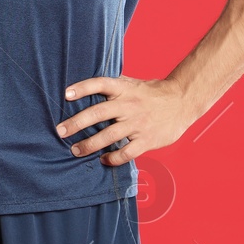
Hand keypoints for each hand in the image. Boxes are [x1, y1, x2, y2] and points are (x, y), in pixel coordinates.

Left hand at [56, 75, 197, 165]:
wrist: (183, 101)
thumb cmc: (153, 93)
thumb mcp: (133, 83)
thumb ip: (113, 86)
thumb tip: (87, 88)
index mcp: (124, 89)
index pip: (100, 84)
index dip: (83, 88)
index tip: (66, 94)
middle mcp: (129, 105)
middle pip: (98, 113)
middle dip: (76, 123)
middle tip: (60, 131)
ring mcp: (138, 123)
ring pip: (109, 136)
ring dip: (89, 145)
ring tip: (75, 150)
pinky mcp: (147, 140)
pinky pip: (126, 152)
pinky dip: (112, 158)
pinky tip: (103, 159)